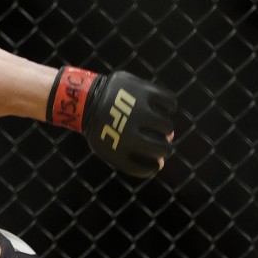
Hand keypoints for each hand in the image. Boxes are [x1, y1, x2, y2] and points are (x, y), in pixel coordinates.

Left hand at [48, 67, 175, 177]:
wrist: (87, 99)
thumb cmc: (103, 129)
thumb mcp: (109, 149)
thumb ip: (132, 160)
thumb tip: (162, 163)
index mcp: (119, 148)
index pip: (147, 167)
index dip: (154, 166)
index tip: (157, 161)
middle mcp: (129, 130)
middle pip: (162, 148)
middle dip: (166, 148)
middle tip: (164, 142)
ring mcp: (137, 109)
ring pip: (167, 125)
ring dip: (166, 128)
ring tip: (159, 125)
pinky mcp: (143, 90)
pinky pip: (169, 101)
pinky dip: (170, 106)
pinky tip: (164, 109)